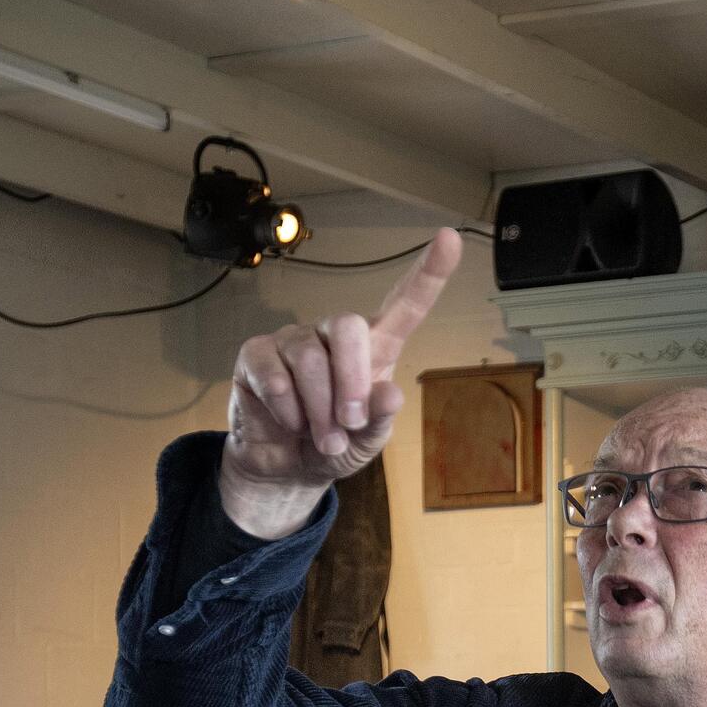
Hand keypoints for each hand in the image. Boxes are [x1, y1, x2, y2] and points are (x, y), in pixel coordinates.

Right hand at [217, 227, 462, 537]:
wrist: (284, 468)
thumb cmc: (334, 445)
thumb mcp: (366, 443)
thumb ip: (379, 421)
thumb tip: (390, 393)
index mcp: (375, 349)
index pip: (405, 304)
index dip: (429, 273)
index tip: (450, 238)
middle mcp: (334, 335)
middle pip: (348, 325)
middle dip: (350, 381)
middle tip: (349, 424)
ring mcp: (293, 340)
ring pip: (309, 358)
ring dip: (318, 410)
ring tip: (323, 439)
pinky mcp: (257, 354)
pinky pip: (273, 373)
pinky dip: (286, 408)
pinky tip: (289, 423)